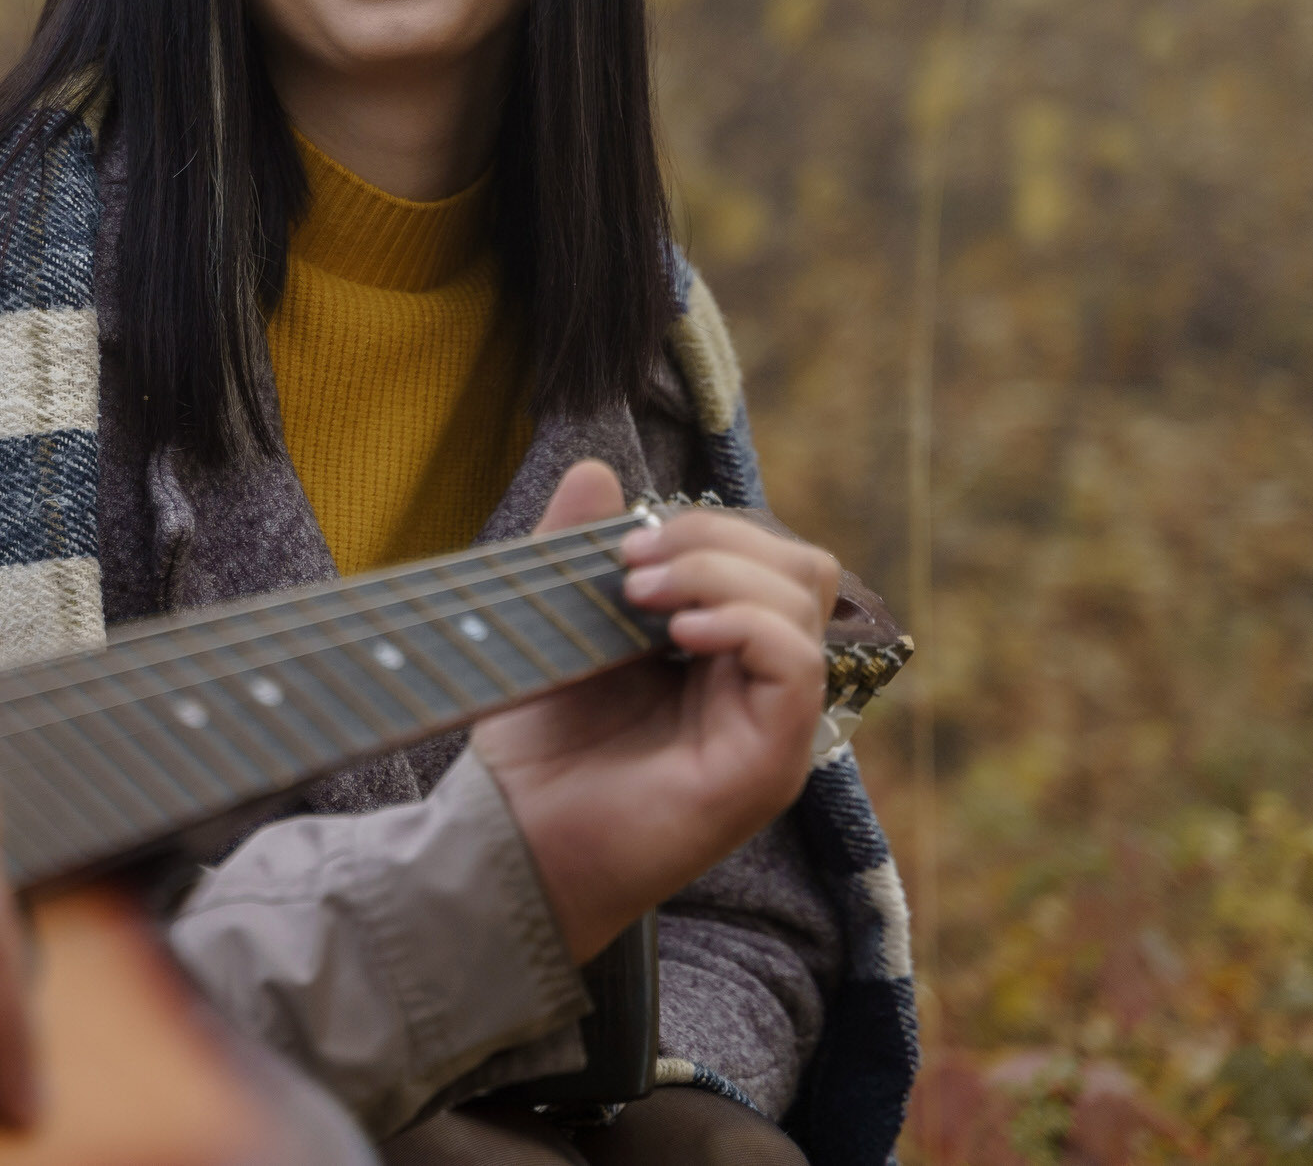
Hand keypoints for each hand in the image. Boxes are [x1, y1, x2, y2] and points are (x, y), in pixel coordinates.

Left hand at [472, 462, 829, 962]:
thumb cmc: (532, 750)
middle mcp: (758, 687)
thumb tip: (598, 469)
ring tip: (637, 595)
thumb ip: (578, 548)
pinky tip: (677, 633)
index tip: (623, 536)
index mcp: (721, 651)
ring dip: (721, 575)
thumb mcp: (553, 626)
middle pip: (801, 568)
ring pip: (804, 604)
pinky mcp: (767, 767)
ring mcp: (771, 728)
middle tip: (633, 560)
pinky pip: (799, 668)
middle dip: (719, 539)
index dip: (706, 528)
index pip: (763, 555)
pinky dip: (745, 626)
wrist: (507, 843)